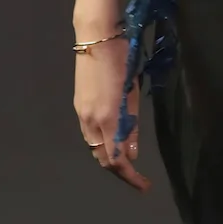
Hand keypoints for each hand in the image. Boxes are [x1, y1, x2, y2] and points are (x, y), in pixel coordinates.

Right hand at [75, 37, 150, 191]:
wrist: (95, 38)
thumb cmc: (120, 60)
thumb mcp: (131, 92)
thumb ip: (131, 125)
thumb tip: (132, 153)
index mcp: (106, 118)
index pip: (116, 159)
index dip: (130, 175)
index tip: (144, 184)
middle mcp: (90, 121)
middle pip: (102, 157)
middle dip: (119, 170)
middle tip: (137, 176)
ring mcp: (81, 114)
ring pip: (93, 147)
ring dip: (109, 158)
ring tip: (127, 161)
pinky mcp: (79, 106)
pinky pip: (89, 135)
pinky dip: (101, 144)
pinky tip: (112, 140)